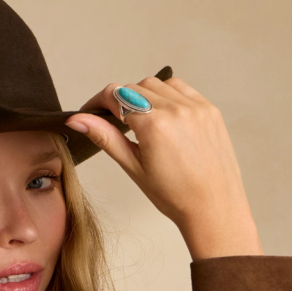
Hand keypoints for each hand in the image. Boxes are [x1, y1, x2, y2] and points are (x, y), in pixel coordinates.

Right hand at [65, 76, 262, 260]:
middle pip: (135, 87)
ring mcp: (195, 106)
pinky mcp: (209, 109)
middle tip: (116, 124)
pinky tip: (164, 118)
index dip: (97, 101)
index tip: (91, 111)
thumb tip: (78, 121)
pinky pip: (182, 89)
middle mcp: (176, 109)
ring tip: (142, 123)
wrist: (213, 207)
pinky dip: (168, 96)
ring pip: (158, 84)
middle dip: (121, 102)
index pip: (115, 95)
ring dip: (144, 96)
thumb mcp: (134, 167)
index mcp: (154, 124)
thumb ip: (106, 138)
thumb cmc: (175, 196)